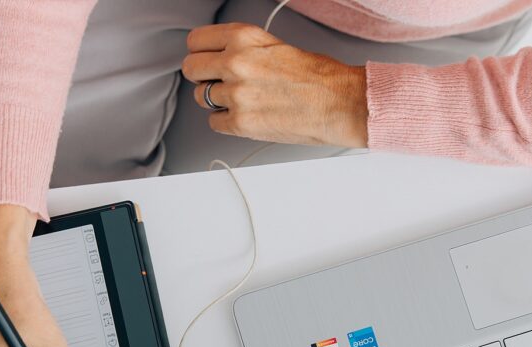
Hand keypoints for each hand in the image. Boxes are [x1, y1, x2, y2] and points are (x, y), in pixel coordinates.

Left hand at [182, 23, 366, 147]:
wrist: (340, 104)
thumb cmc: (318, 77)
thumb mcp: (275, 46)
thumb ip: (244, 49)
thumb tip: (222, 58)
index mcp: (244, 38)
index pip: (196, 41)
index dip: (200, 52)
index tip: (206, 59)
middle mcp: (236, 63)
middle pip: (191, 69)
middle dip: (202, 76)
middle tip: (217, 81)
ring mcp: (236, 95)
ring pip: (201, 98)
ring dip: (217, 100)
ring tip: (243, 100)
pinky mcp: (241, 123)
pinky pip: (214, 122)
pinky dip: (226, 122)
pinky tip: (246, 116)